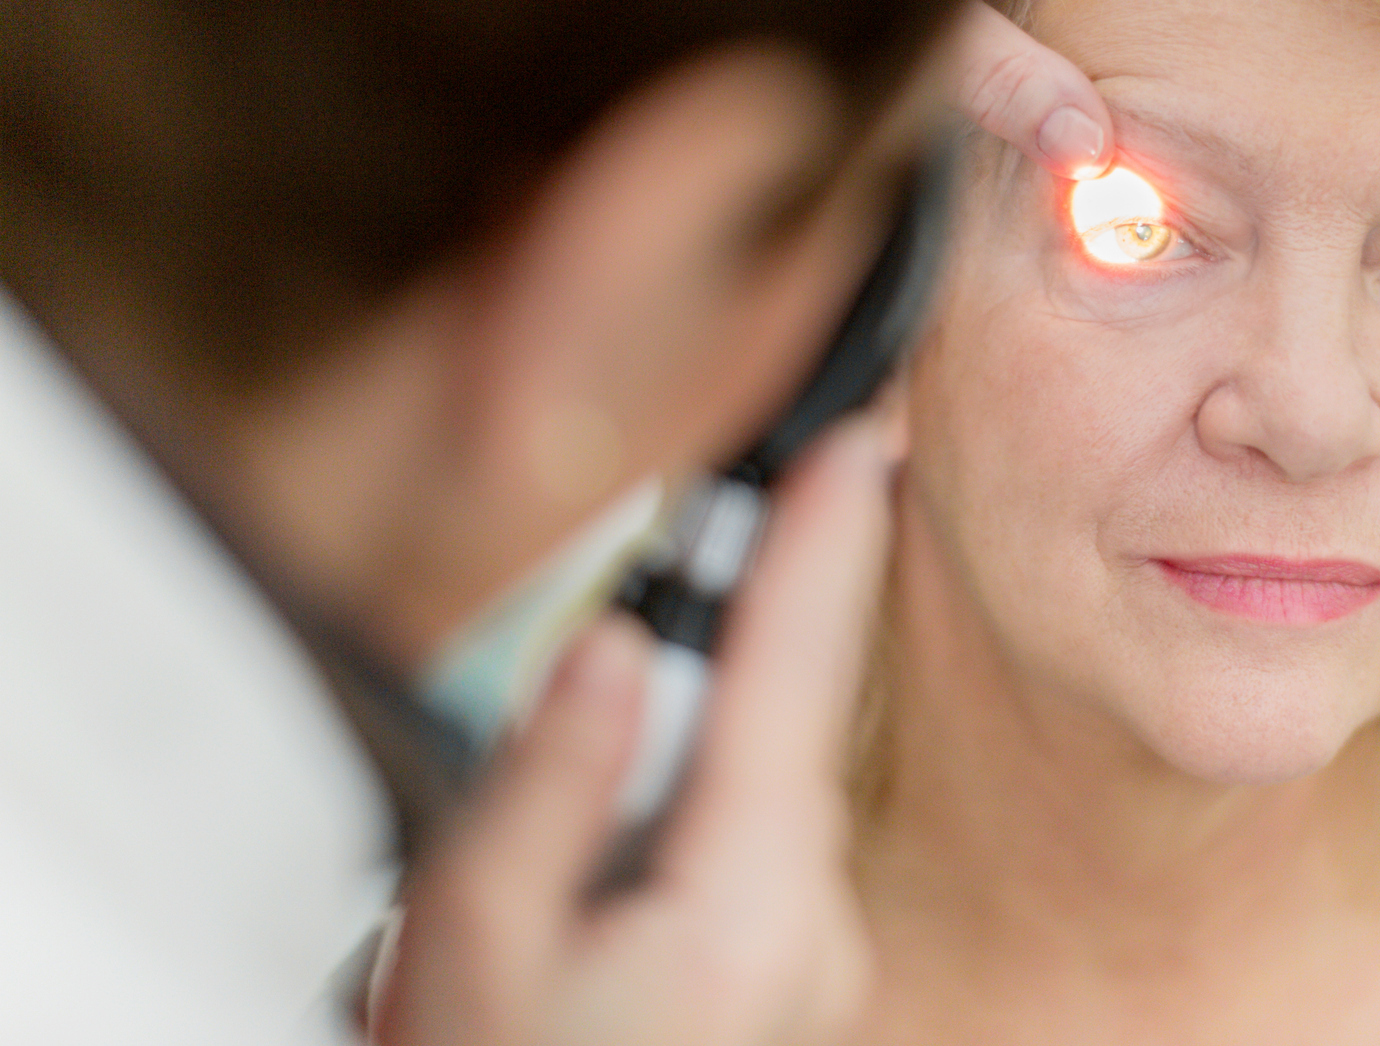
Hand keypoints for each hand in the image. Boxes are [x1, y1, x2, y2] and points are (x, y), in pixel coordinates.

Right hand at [371, 413, 892, 1045]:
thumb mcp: (476, 937)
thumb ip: (554, 779)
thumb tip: (623, 651)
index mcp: (744, 904)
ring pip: (775, 771)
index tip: (870, 440)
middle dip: (790, 601)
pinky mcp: (791, 972)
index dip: (827, 545)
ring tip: (690, 653)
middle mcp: (808, 924)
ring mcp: (811, 955)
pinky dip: (729, 772)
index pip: (795, 677)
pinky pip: (763, 830)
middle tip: (817, 478)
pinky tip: (669, 778)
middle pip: (796, 715)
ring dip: (740, 695)